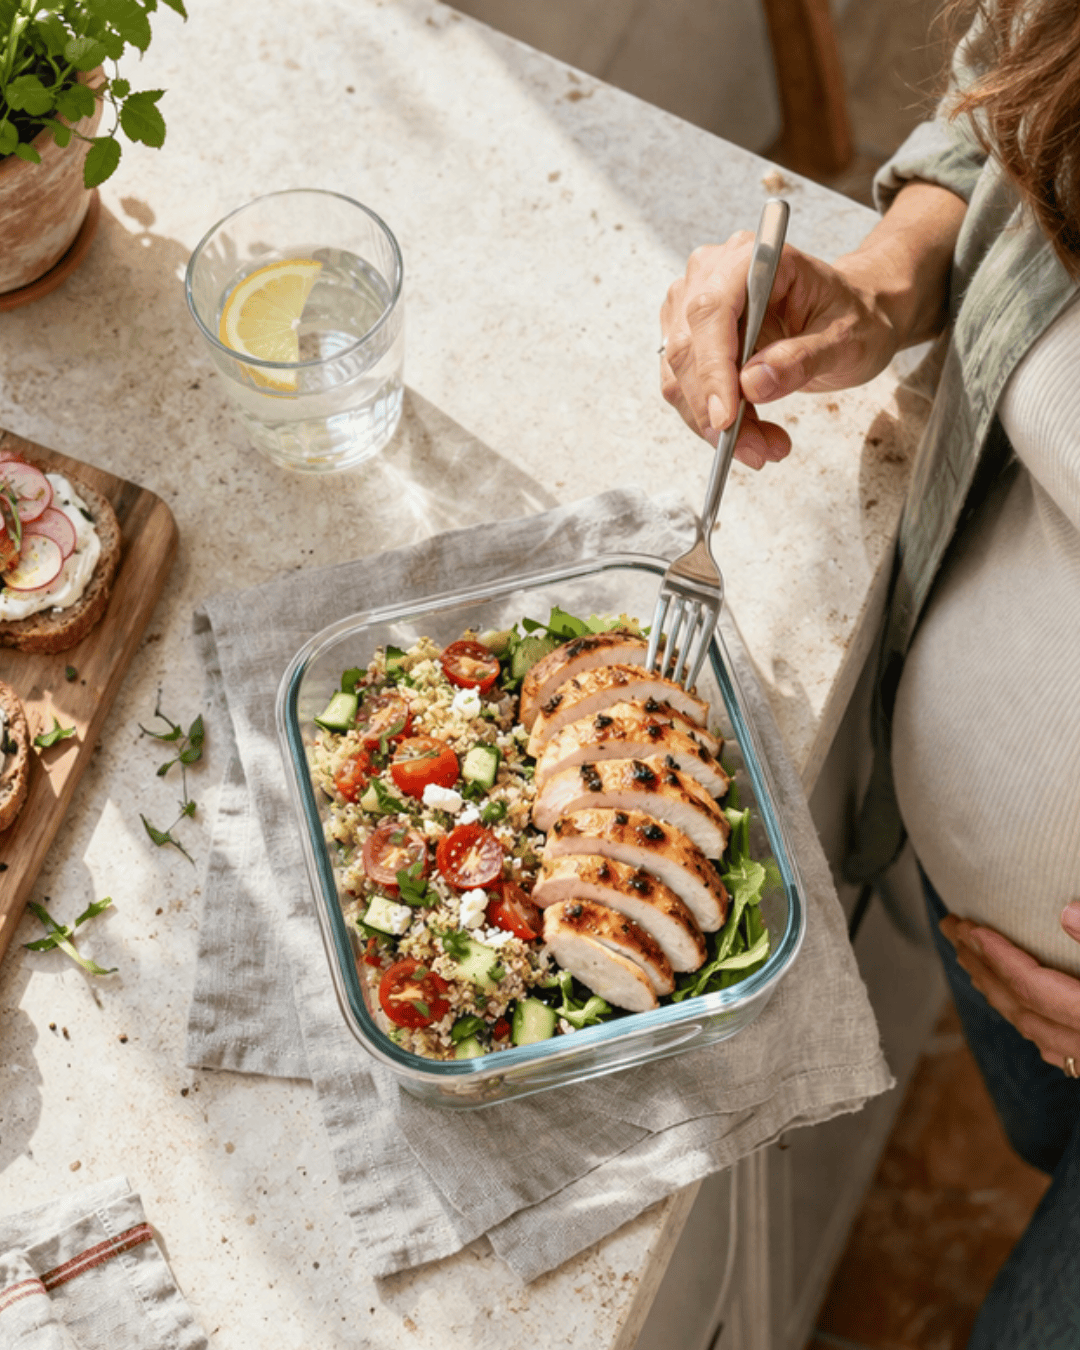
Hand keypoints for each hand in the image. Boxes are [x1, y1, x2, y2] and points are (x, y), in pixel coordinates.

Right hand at [659, 234, 898, 469]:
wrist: (850, 317)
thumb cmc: (853, 317)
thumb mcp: (847, 339)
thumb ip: (802, 358)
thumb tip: (752, 385)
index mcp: (752, 258)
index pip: (711, 311)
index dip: (713, 369)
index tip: (727, 419)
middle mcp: (712, 275)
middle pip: (687, 349)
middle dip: (714, 410)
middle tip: (755, 451)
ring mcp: (693, 307)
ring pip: (679, 377)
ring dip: (713, 424)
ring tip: (764, 447)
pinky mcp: (691, 340)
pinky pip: (684, 389)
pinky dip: (712, 421)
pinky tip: (751, 436)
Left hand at [940, 904, 1079, 1075]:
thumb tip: (1066, 912)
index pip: (1032, 986)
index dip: (999, 955)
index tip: (970, 928)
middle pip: (1019, 1006)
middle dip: (980, 963)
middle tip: (952, 929)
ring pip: (1030, 1029)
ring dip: (994, 989)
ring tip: (967, 957)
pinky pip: (1049, 1046)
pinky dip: (1021, 1017)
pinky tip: (1010, 1004)